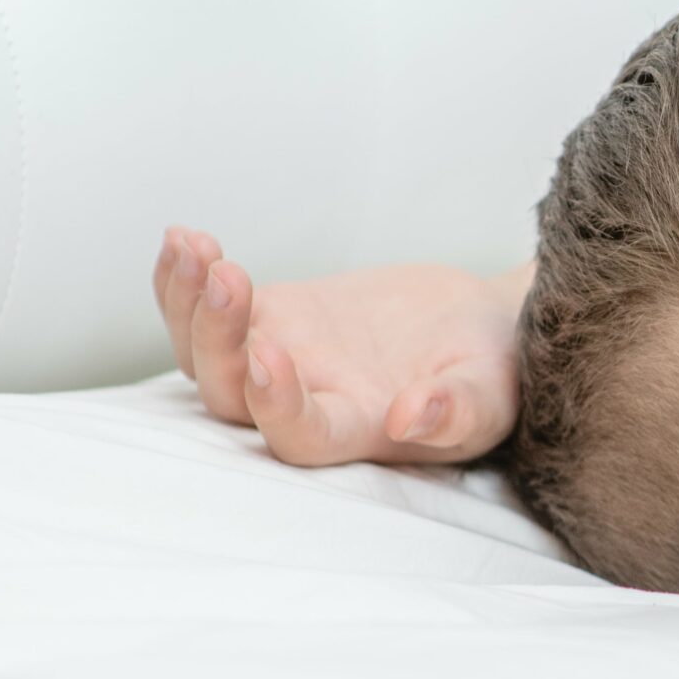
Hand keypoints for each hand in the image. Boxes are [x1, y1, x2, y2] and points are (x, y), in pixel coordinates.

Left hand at [152, 228, 524, 466]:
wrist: (480, 326)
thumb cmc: (493, 370)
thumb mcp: (494, 393)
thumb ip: (459, 411)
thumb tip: (412, 418)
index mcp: (357, 432)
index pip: (298, 437)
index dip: (276, 407)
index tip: (272, 356)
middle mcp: (307, 402)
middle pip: (229, 393)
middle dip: (216, 338)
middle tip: (228, 277)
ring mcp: (283, 357)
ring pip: (203, 351)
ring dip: (186, 305)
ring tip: (194, 249)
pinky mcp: (276, 316)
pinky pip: (208, 307)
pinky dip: (186, 279)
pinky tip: (184, 241)